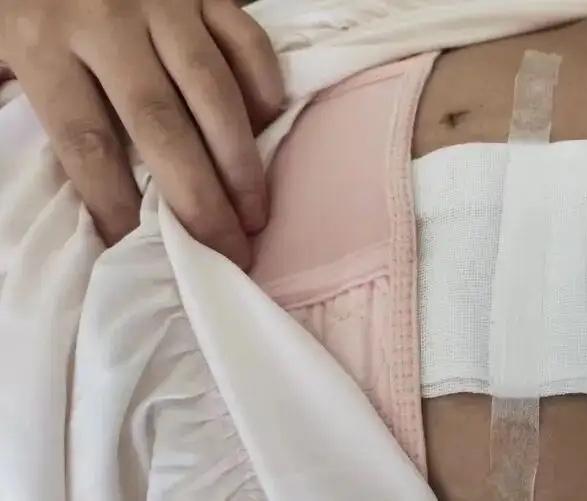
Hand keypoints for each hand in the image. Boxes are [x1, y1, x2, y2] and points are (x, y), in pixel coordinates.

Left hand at [0, 0, 283, 268]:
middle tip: (229, 252)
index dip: (111, 202)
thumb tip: (22, 173)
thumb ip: (1, 90)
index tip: (134, 248)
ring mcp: (164, 1)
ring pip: (211, 90)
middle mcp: (108, 23)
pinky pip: (243, 37)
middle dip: (198, 198)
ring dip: (241, 156)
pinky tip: (267, 124)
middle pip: (161, 127)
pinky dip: (261, 81)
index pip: (85, 141)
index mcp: (42, 41)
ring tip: (257, 210)